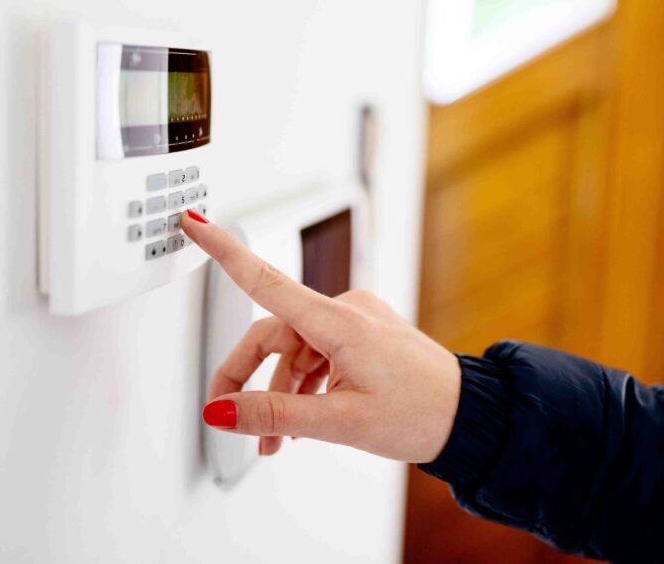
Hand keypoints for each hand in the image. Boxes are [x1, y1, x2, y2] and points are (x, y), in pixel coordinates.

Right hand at [181, 210, 461, 462]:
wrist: (468, 416)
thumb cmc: (420, 413)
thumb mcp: (340, 422)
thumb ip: (275, 414)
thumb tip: (224, 411)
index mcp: (339, 321)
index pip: (265, 279)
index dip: (223, 250)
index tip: (195, 223)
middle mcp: (347, 311)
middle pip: (273, 333)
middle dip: (247, 377)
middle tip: (228, 416)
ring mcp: (358, 321)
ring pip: (296, 351)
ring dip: (279, 393)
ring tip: (275, 441)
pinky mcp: (366, 335)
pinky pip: (319, 354)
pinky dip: (304, 386)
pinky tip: (301, 422)